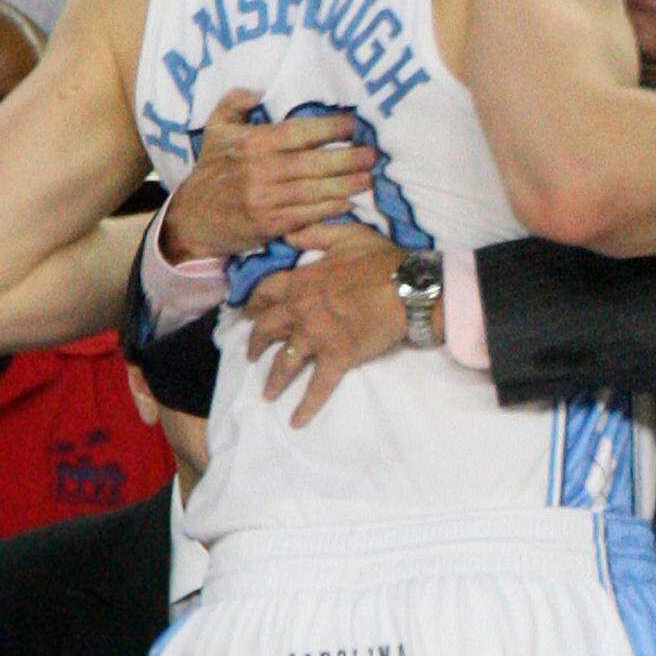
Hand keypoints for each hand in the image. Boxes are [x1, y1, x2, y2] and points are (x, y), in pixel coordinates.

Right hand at [160, 89, 375, 262]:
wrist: (193, 217)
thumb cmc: (211, 169)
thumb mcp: (216, 129)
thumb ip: (235, 102)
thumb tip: (259, 89)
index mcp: (253, 143)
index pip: (299, 132)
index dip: (329, 128)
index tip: (352, 125)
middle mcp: (261, 170)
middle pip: (314, 163)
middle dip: (347, 158)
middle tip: (373, 154)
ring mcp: (266, 199)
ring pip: (315, 190)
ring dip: (346, 184)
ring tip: (369, 177)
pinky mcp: (270, 224)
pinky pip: (307, 215)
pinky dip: (330, 209)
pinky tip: (348, 202)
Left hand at [243, 221, 406, 427]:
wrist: (407, 288)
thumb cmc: (380, 260)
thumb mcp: (347, 234)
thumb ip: (314, 234)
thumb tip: (287, 237)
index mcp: (301, 282)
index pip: (265, 292)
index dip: (254, 302)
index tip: (248, 311)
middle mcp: (301, 311)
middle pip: (266, 329)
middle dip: (255, 343)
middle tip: (251, 354)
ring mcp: (317, 337)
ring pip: (284, 363)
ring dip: (273, 380)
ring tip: (267, 393)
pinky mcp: (337, 358)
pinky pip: (317, 387)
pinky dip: (306, 406)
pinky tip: (296, 422)